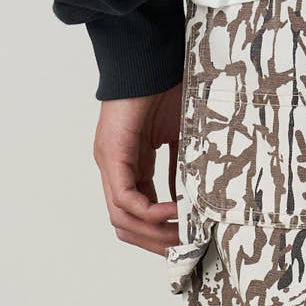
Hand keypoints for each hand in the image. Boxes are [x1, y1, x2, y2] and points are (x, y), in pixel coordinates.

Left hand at [92, 88, 181, 254]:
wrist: (153, 57)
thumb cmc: (169, 89)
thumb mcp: (182, 141)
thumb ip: (182, 172)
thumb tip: (195, 203)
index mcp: (130, 167)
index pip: (137, 216)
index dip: (161, 234)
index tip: (189, 241)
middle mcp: (114, 170)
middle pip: (126, 226)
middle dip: (157, 243)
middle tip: (187, 248)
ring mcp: (109, 163)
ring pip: (122, 219)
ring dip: (155, 233)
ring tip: (184, 234)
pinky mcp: (112, 155)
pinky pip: (127, 199)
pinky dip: (152, 212)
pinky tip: (177, 211)